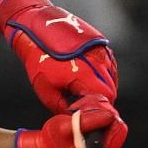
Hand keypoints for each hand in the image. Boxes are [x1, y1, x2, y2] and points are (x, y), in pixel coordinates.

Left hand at [0, 0, 117, 113]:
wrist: (36, 29)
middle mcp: (99, 63)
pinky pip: (109, 66)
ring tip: (87, 92)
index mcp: (86, 76)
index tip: (91, 115)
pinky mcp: (101, 45)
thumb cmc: (39, 59)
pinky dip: (104, 75)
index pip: (105, 101)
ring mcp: (102, 52)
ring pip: (112, 78)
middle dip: (102, 101)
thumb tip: (73, 119)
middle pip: (111, 91)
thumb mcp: (46, 91)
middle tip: (88, 106)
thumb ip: (63, 108)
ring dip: (104, 88)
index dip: (99, 111)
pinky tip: (90, 78)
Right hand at [13, 94, 125, 147]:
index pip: (118, 127)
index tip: (85, 113)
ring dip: (92, 106)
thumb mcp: (65, 129)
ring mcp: (107, 140)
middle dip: (96, 109)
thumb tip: (109, 114)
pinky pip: (105, 112)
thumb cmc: (53, 143)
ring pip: (110, 112)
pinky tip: (79, 112)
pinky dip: (92, 107)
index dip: (103, 114)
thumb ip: (87, 122)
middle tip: (77, 111)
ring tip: (75, 111)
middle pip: (115, 118)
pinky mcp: (103, 132)